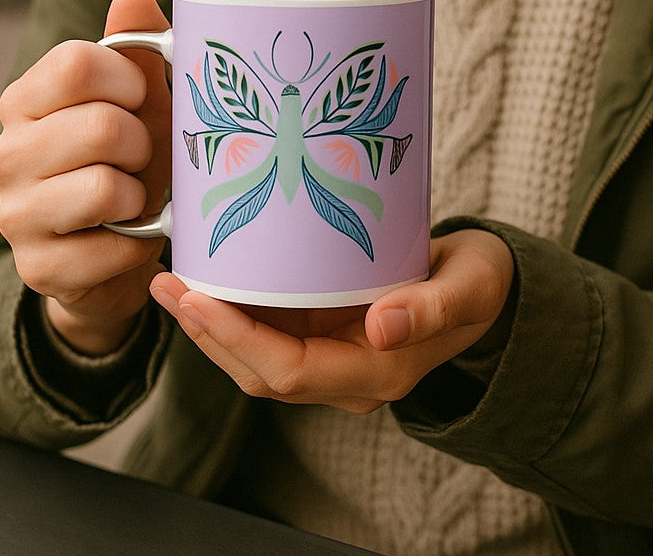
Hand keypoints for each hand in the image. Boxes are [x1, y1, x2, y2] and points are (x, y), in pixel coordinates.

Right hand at [0, 0, 171, 355]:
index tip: (141, 99)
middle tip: (141, 158)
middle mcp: (5, 153)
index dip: (130, 80)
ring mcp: (14, 214)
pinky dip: (139, 242)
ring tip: (134, 196)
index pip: (77, 63)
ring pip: (105, 187)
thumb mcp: (139, 99)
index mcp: (24, 100)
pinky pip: (112, 246)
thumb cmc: (131, 158)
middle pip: (103, 126)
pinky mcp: (37, 268)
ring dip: (141, 194)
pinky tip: (129, 236)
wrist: (117, 247)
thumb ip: (135, 45)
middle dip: (144, 145)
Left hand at [149, 229, 514, 412]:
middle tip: (168, 284)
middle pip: (260, 370)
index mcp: (379, 372)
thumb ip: (431, 307)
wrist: (484, 286)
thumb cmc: (479, 282)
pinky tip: (210, 277)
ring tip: (173, 279)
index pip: (290, 371)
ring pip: (256, 355)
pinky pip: (269, 330)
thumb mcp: (469, 285)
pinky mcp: (326, 332)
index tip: (197, 299)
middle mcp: (347, 375)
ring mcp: (333, 356)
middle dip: (207, 333)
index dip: (237, 340)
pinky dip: (234, 308)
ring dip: (210, 323)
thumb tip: (385, 328)